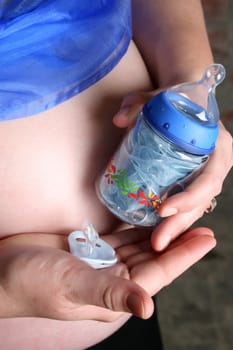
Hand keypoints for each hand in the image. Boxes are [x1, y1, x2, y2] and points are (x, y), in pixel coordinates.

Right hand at [0, 226, 214, 321]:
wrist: (4, 269)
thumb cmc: (33, 283)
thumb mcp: (72, 286)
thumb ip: (110, 292)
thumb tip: (148, 308)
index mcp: (115, 292)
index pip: (159, 272)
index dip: (184, 255)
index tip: (207, 238)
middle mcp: (113, 277)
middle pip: (154, 257)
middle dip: (179, 241)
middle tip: (202, 221)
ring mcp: (102, 261)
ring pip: (139, 245)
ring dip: (160, 232)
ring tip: (181, 216)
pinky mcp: (90, 247)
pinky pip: (120, 236)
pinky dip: (135, 226)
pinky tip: (148, 215)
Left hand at [113, 91, 232, 250]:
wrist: (189, 101)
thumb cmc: (179, 99)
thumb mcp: (160, 97)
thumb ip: (139, 103)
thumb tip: (119, 120)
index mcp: (219, 146)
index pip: (210, 177)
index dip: (191, 196)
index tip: (163, 208)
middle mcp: (217, 165)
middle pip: (202, 200)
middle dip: (180, 223)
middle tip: (157, 241)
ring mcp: (207, 175)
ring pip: (196, 207)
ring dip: (177, 227)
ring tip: (155, 243)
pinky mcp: (195, 180)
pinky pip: (188, 203)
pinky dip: (175, 218)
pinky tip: (157, 231)